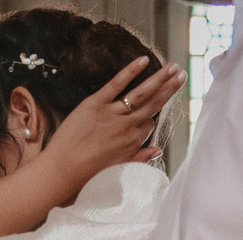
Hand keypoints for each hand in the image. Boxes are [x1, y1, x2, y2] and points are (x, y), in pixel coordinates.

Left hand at [40, 58, 184, 180]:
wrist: (60, 173)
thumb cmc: (85, 176)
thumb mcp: (117, 171)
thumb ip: (138, 158)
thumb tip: (157, 149)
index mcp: (132, 143)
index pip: (149, 122)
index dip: (152, 114)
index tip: (157, 104)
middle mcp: (126, 127)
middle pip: (153, 104)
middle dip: (169, 89)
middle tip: (182, 75)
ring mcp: (111, 114)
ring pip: (142, 93)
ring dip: (160, 79)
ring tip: (173, 67)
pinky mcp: (95, 104)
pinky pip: (117, 84)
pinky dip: (131, 72)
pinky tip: (143, 61)